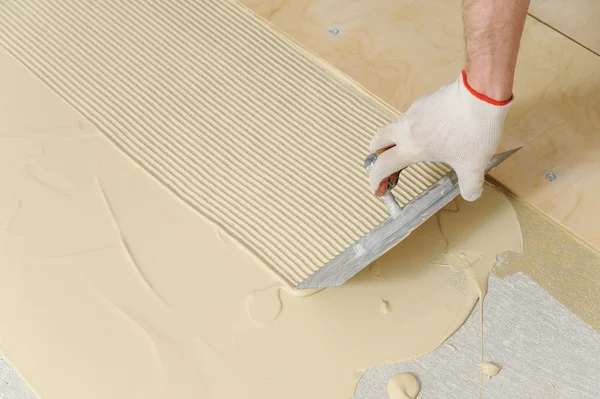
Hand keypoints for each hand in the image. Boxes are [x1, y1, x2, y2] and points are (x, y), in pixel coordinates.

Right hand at [367, 71, 512, 201]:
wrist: (482, 94)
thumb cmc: (474, 131)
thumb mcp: (474, 166)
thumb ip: (470, 186)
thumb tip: (471, 194)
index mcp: (412, 148)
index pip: (382, 166)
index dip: (375, 180)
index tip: (377, 189)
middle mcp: (406, 129)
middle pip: (377, 141)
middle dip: (377, 154)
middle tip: (387, 164)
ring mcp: (413, 112)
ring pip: (395, 128)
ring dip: (397, 140)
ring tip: (418, 148)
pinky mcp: (424, 101)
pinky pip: (412, 117)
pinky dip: (414, 127)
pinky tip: (435, 130)